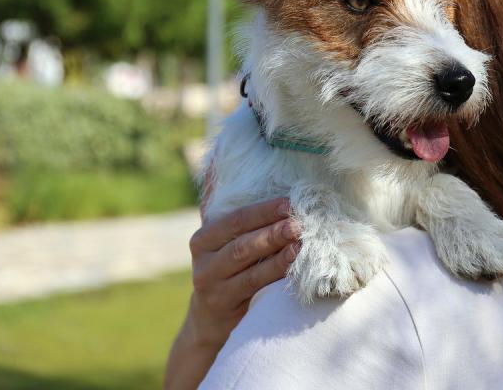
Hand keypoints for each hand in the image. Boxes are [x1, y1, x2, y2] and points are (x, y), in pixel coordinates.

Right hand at [188, 197, 301, 346]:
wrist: (209, 321)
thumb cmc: (227, 270)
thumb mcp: (224, 244)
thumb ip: (238, 219)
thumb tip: (254, 180)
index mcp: (203, 239)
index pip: (235, 219)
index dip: (263, 211)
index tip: (289, 202)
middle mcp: (203, 262)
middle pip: (242, 243)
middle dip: (272, 232)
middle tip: (298, 224)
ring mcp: (212, 286)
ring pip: (249, 267)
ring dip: (277, 254)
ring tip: (300, 243)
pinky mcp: (225, 306)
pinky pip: (254, 287)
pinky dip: (276, 274)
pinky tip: (294, 266)